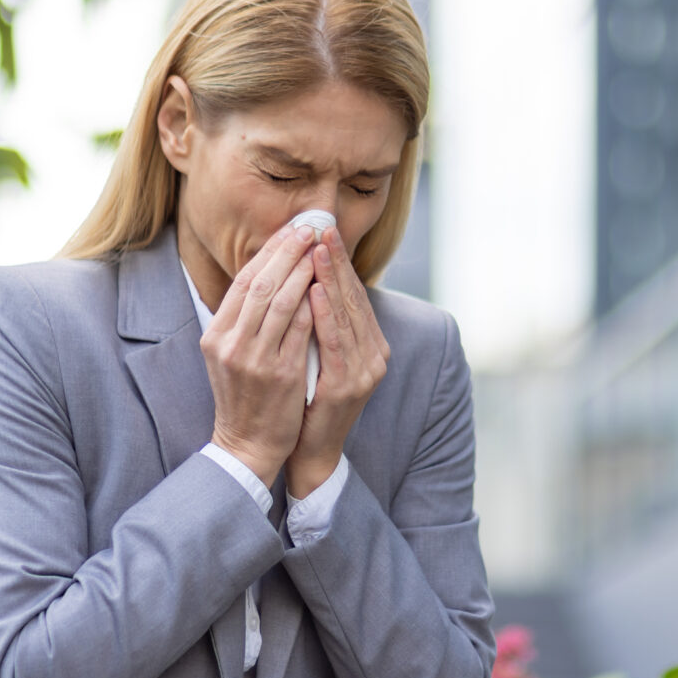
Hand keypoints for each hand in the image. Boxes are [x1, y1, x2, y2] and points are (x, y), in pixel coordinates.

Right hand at [201, 223, 316, 485]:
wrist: (247, 445)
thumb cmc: (244, 397)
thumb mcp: (228, 355)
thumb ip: (241, 320)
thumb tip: (265, 275)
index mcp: (216, 335)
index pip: (243, 282)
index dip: (268, 253)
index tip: (289, 230)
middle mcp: (230, 344)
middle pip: (260, 284)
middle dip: (287, 251)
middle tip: (308, 227)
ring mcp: (254, 359)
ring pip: (280, 301)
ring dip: (303, 270)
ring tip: (320, 248)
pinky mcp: (280, 375)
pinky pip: (299, 330)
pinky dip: (313, 304)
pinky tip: (326, 285)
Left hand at [286, 226, 390, 496]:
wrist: (309, 450)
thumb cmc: (306, 400)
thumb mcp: (315, 353)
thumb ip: (318, 321)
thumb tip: (304, 278)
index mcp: (367, 343)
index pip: (352, 293)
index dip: (338, 261)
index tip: (321, 230)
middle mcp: (373, 353)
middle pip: (353, 297)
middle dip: (336, 260)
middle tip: (321, 227)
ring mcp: (364, 370)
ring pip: (347, 314)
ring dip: (332, 278)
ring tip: (317, 249)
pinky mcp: (348, 385)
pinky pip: (336, 342)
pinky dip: (326, 314)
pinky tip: (316, 291)